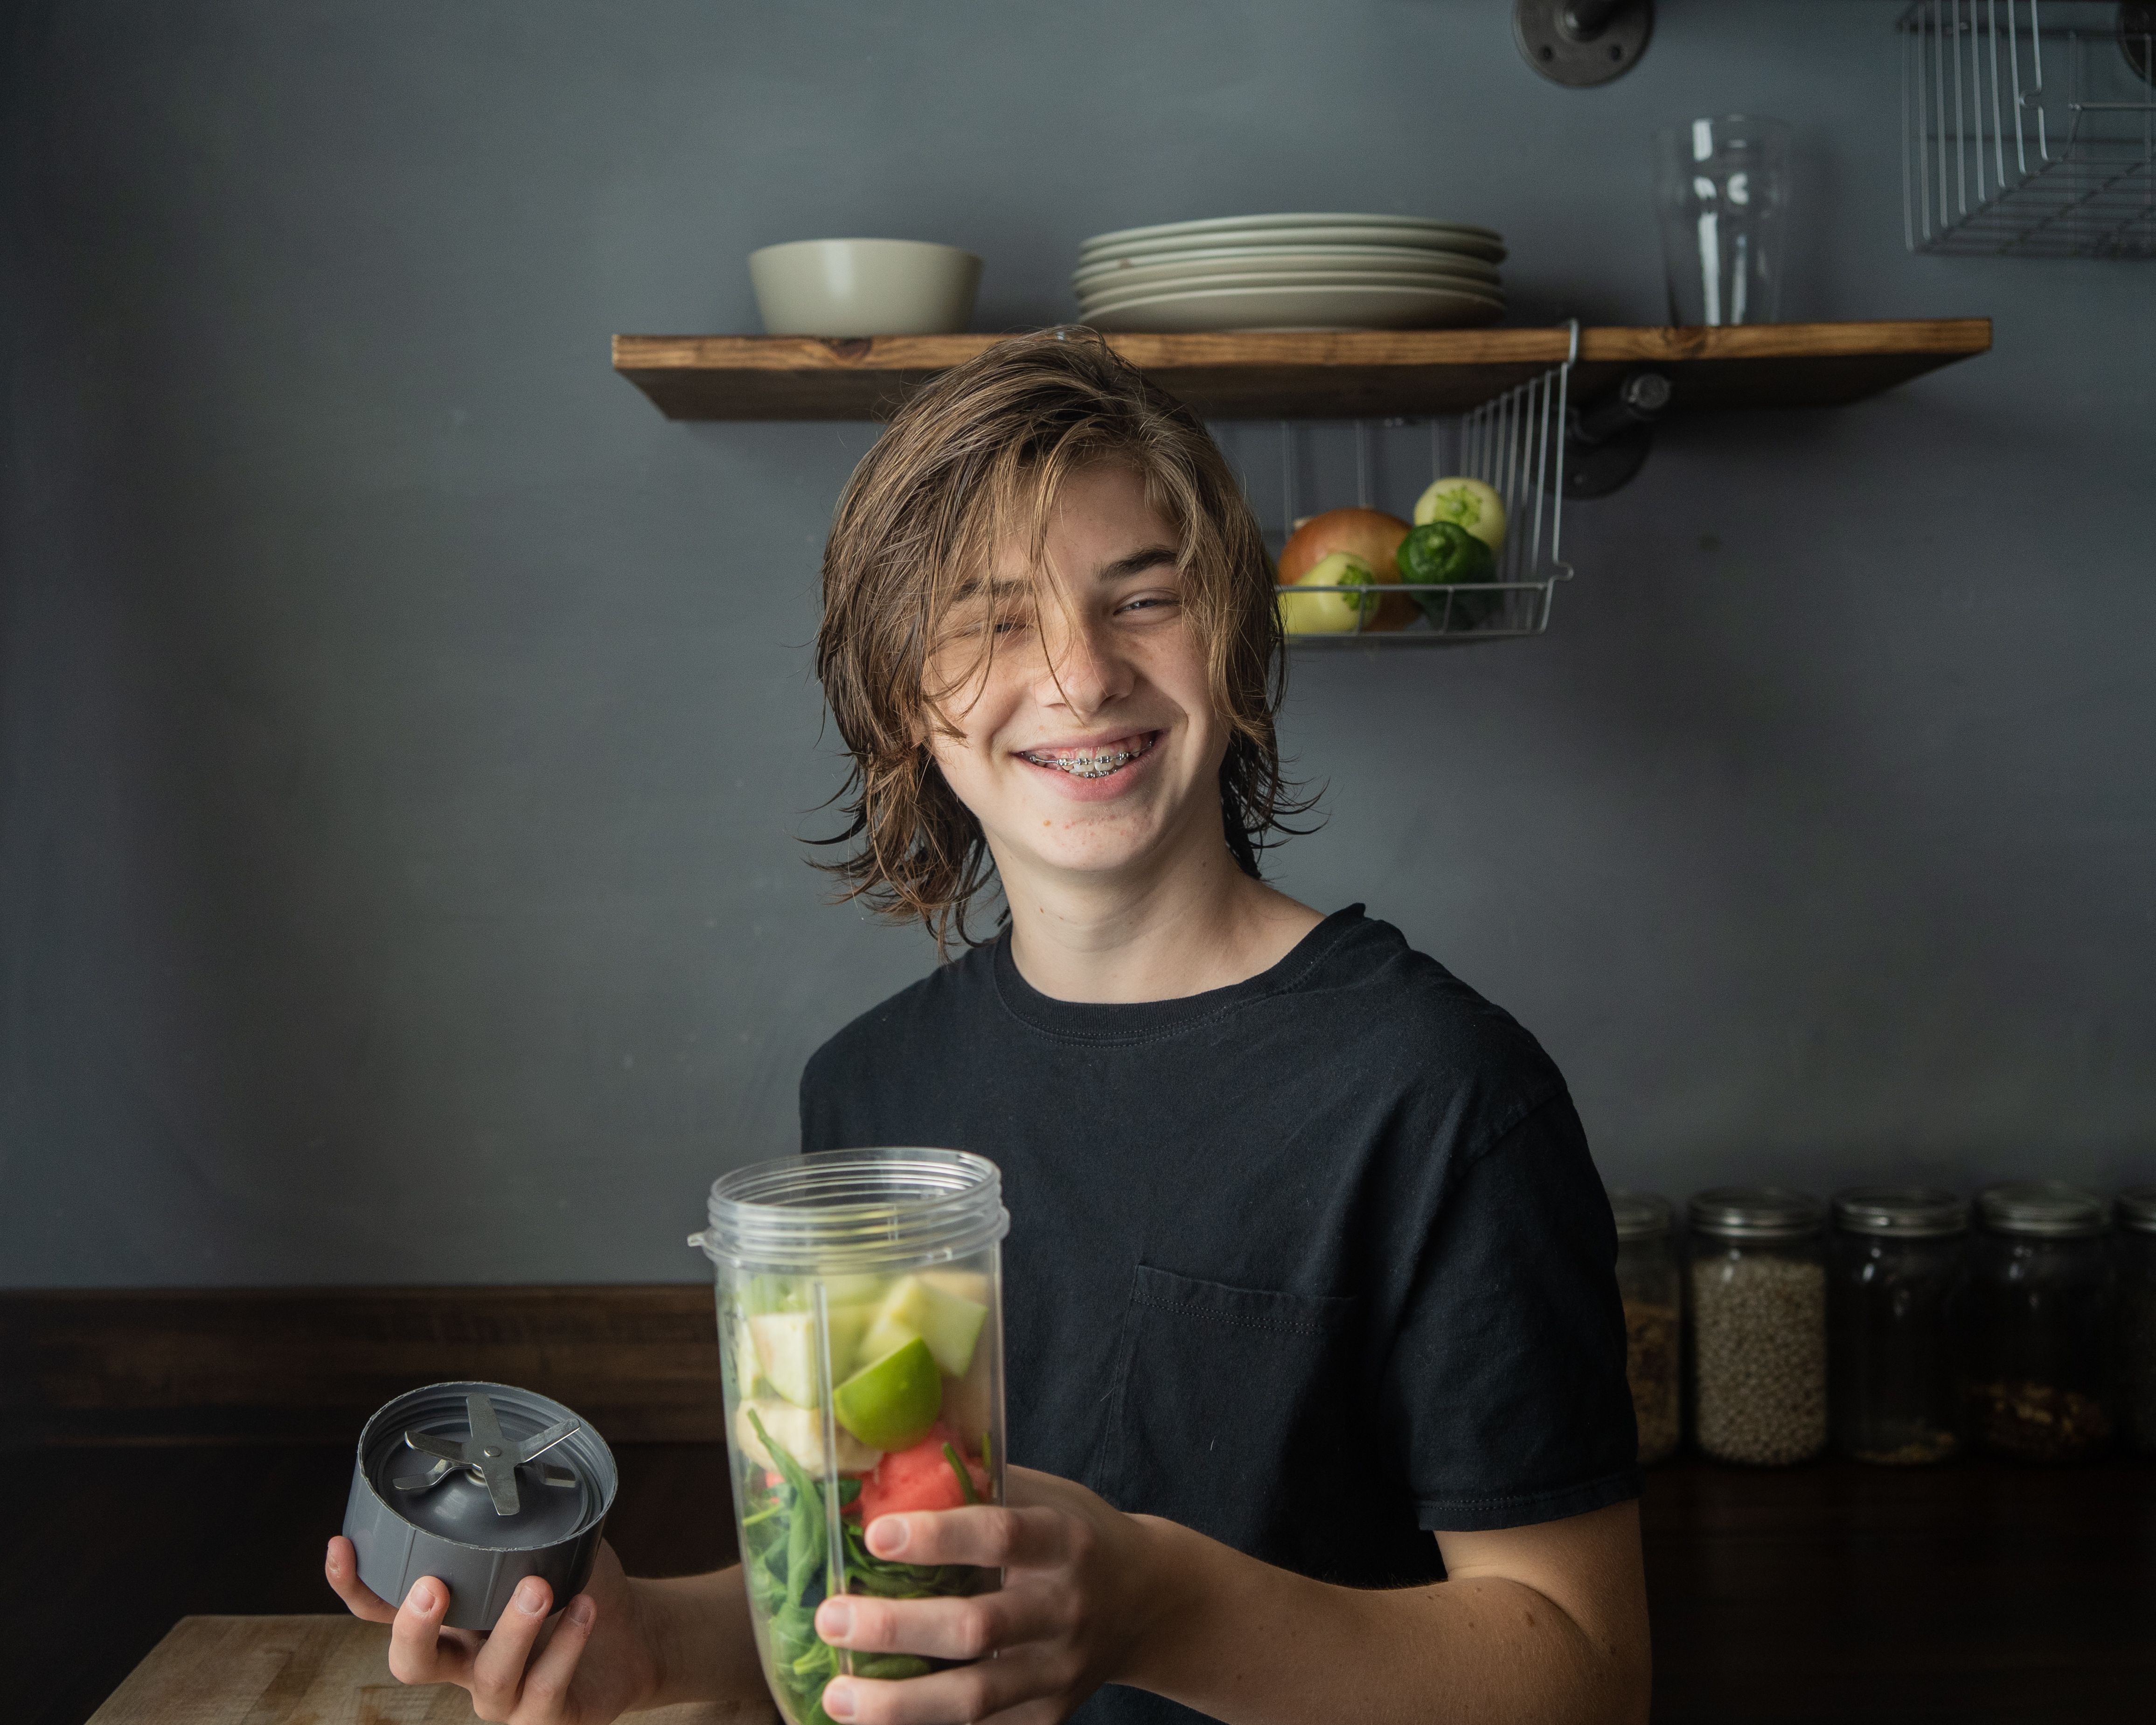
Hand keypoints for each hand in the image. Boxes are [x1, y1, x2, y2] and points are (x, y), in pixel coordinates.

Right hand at [325, 1534, 659, 1723]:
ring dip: (512, 1630)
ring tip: (537, 1588)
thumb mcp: (547, 1547)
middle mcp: (463, 1661)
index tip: (342, 1546)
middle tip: (434, 1587)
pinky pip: (544, 1694)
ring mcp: (501, 1695)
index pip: (385, 1610)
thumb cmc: (576, 1588)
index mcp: (451, 1619)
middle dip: (413, 1628)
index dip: (357, 1586)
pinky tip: (585, 1609)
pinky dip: (565, 1649)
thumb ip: (525, 1519)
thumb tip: (516, 1465)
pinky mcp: (543, 1717)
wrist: (632, 1638)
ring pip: (488, 1677)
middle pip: (411, 1663)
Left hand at [810, 1466, 1166, 1724]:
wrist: (1150, 1602)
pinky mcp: (1049, 1716)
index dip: (937, 1536)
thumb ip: (983, 1487)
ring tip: (837, 1697)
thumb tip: (891, 1473)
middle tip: (830, 1619)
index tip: (875, 1537)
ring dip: (898, 1702)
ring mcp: (1058, 1672)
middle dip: (895, 1627)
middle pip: (977, 1628)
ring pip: (974, 1699)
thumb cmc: (1077, 1537)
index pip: (1000, 1535)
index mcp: (1064, 1542)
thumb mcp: (1046, 1497)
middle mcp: (1065, 1610)